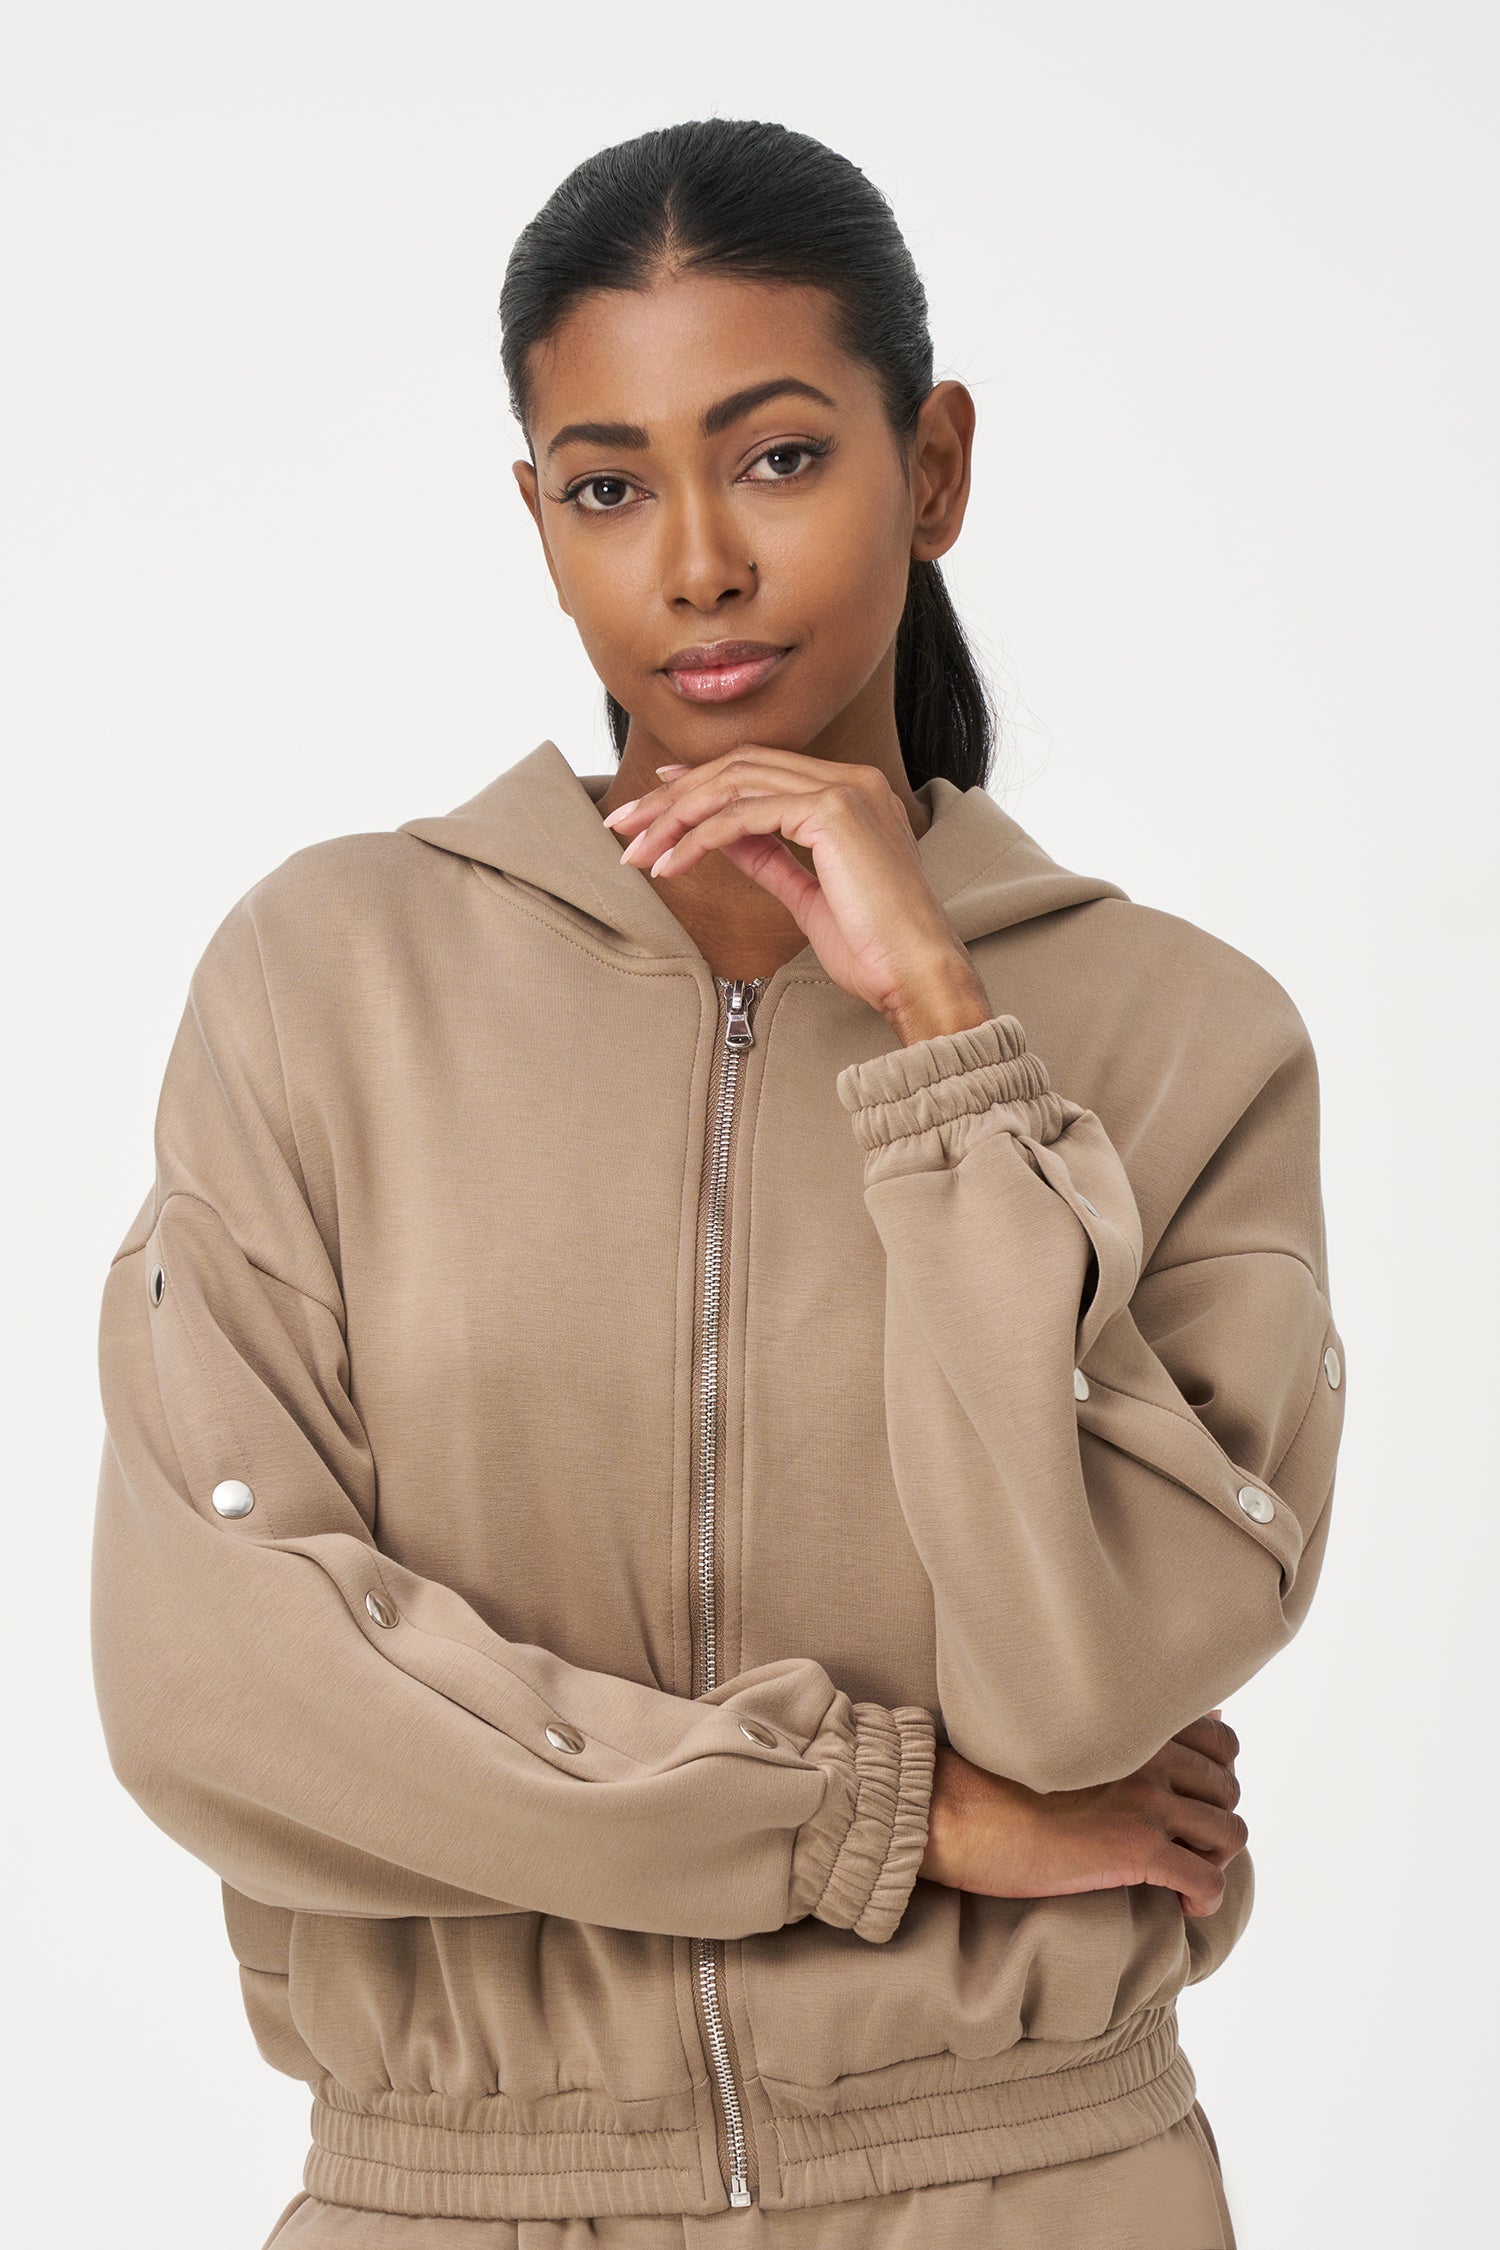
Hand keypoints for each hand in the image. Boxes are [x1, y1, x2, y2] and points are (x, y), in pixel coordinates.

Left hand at [601, 749, 991, 1040]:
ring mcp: (845, 789)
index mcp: (853, 792)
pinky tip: (670, 865)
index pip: (760, 767)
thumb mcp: (807, 894)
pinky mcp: (832, 812)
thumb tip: (721, 837)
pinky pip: (744, 817)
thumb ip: (768, 857)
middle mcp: (852, 779)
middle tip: (624, 827)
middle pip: (738, 767)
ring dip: (674, 816)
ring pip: (734, 783)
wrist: (916, 975)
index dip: (700, 779)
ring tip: (636, 851)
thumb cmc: (874, 948)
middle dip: (672, 795)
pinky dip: (698, 838)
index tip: (655, 799)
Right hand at [918, 1710, 1247, 1920]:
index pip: (1222, 1742)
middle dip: (1214, 1821)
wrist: (956, 1810)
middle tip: (1182, 1846)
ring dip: (1214, 1860)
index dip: (1216, 1777)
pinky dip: (1205, 1899)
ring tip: (1181, 1875)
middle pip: (1229, 1789)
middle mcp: (1148, 1756)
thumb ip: (1117, 1729)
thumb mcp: (1063, 1737)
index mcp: (1133, 1726)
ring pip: (1230, 1834)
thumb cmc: (996, 1777)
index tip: (1189, 1804)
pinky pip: (1207, 1881)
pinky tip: (1180, 1906)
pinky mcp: (1135, 1851)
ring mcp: (1145, 1802)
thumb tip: (1167, 1732)